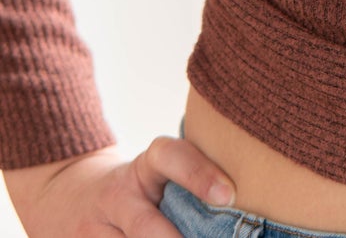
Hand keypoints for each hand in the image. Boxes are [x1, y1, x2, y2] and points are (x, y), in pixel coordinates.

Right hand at [4, 134, 236, 235]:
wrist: (64, 195)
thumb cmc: (136, 188)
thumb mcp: (157, 174)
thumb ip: (191, 186)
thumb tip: (239, 209)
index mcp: (144, 167)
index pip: (170, 156)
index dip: (198, 173)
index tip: (228, 195)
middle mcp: (117, 196)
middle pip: (146, 225)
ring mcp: (93, 231)